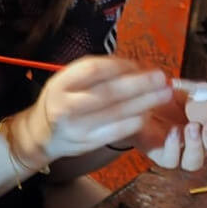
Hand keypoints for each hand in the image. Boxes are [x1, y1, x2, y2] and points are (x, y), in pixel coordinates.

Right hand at [13, 57, 173, 165]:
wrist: (43, 134)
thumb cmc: (62, 100)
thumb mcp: (69, 80)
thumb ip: (96, 72)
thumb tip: (136, 67)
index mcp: (61, 83)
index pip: (94, 69)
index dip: (121, 65)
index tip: (141, 64)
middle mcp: (66, 105)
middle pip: (109, 92)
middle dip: (140, 84)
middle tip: (162, 78)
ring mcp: (77, 126)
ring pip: (117, 112)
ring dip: (145, 102)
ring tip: (164, 94)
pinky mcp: (88, 143)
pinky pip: (118, 131)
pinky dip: (136, 121)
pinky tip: (148, 113)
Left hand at [132, 91, 206, 170]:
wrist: (134, 106)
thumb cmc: (162, 98)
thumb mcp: (182, 89)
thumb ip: (198, 89)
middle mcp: (197, 143)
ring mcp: (180, 152)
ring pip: (194, 162)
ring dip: (196, 146)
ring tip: (191, 127)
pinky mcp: (161, 156)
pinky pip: (171, 160)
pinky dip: (174, 147)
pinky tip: (173, 132)